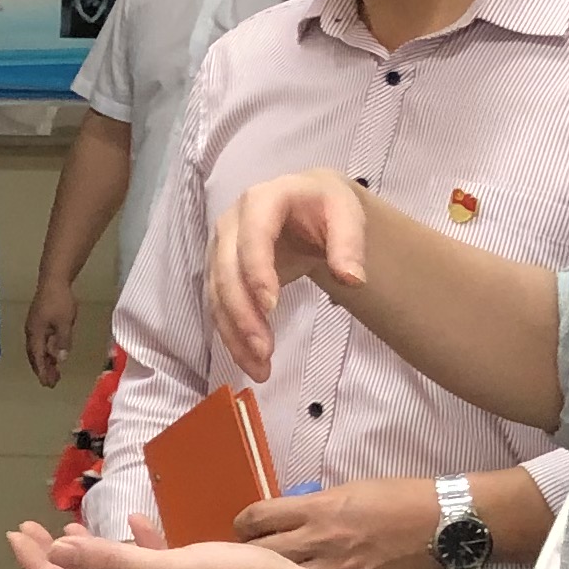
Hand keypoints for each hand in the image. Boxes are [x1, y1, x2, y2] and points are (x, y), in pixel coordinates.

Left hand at [8, 515, 313, 568]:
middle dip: (54, 559)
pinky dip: (138, 545)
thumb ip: (114, 563)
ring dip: (91, 552)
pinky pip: (154, 566)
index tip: (15, 535)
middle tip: (26, 529)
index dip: (39, 565)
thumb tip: (58, 553)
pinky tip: (140, 521)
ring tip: (68, 527)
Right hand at [24, 273, 80, 391]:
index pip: (37, 357)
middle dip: (42, 369)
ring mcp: (34, 326)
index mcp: (36, 333)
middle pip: (35, 355)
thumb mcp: (64, 323)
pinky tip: (53, 354)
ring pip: (37, 349)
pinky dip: (45, 351)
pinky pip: (40, 341)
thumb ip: (62, 342)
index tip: (47, 384)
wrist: (54, 280)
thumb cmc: (60, 301)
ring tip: (54, 372)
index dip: (42, 372)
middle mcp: (31, 332)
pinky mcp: (39, 321)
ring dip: (44, 361)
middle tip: (51, 382)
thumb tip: (60, 359)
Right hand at [206, 169, 374, 382]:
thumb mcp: (345, 213)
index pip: (252, 235)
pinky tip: (251, 362)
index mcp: (262, 200)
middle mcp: (231, 223)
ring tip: (260, 368)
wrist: (305, 203)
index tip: (271, 307)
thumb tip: (351, 279)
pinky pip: (219, 307)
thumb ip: (350, 243)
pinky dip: (233, 337)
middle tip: (264, 350)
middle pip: (226, 270)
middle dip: (242, 313)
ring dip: (234, 333)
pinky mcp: (220, 272)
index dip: (256, 270)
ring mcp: (221, 248)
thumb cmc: (324, 206)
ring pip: (217, 295)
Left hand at [232, 475, 444, 568]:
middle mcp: (319, 542)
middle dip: (250, 556)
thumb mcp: (348, 491)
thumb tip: (287, 519)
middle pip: (259, 554)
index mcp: (316, 510)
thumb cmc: (397, 500)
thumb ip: (313, 506)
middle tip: (255, 559)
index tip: (248, 531)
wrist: (441, 525)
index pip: (256, 518)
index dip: (244, 525)